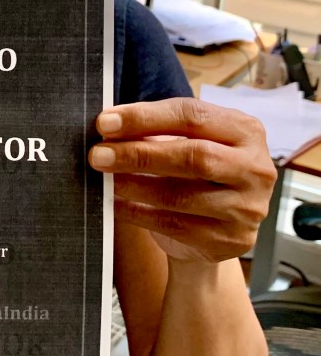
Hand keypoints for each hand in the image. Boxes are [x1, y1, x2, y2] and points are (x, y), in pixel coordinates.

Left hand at [89, 98, 275, 262]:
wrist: (214, 227)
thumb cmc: (194, 173)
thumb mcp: (183, 141)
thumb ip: (153, 131)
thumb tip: (109, 126)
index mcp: (246, 131)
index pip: (192, 115)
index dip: (144, 117)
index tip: (104, 123)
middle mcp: (256, 168)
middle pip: (193, 156)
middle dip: (139, 154)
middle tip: (98, 154)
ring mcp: (247, 207)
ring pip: (183, 195)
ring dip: (135, 186)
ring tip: (105, 178)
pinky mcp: (231, 240)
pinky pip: (176, 226)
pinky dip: (139, 214)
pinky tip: (115, 204)